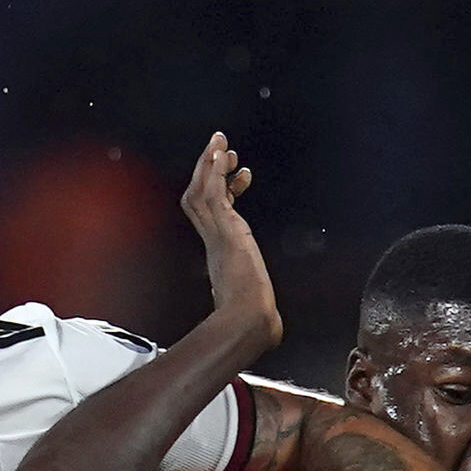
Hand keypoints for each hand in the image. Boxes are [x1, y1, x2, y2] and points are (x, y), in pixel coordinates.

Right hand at [178, 133, 281, 354]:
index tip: (237, 175)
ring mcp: (216, 234)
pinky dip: (212, 171)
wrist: (247, 321)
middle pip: (198, 197)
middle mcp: (214, 241)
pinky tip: (219, 153)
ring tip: (220, 141)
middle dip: (207, 171)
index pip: (213, 215)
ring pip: (202, 190)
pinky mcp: (222, 229)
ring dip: (209, 163)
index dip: (221, 192)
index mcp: (221, 255)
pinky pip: (211, 193)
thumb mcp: (257, 303)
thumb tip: (271, 329)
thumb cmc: (252, 317)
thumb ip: (260, 307)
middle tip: (219, 147)